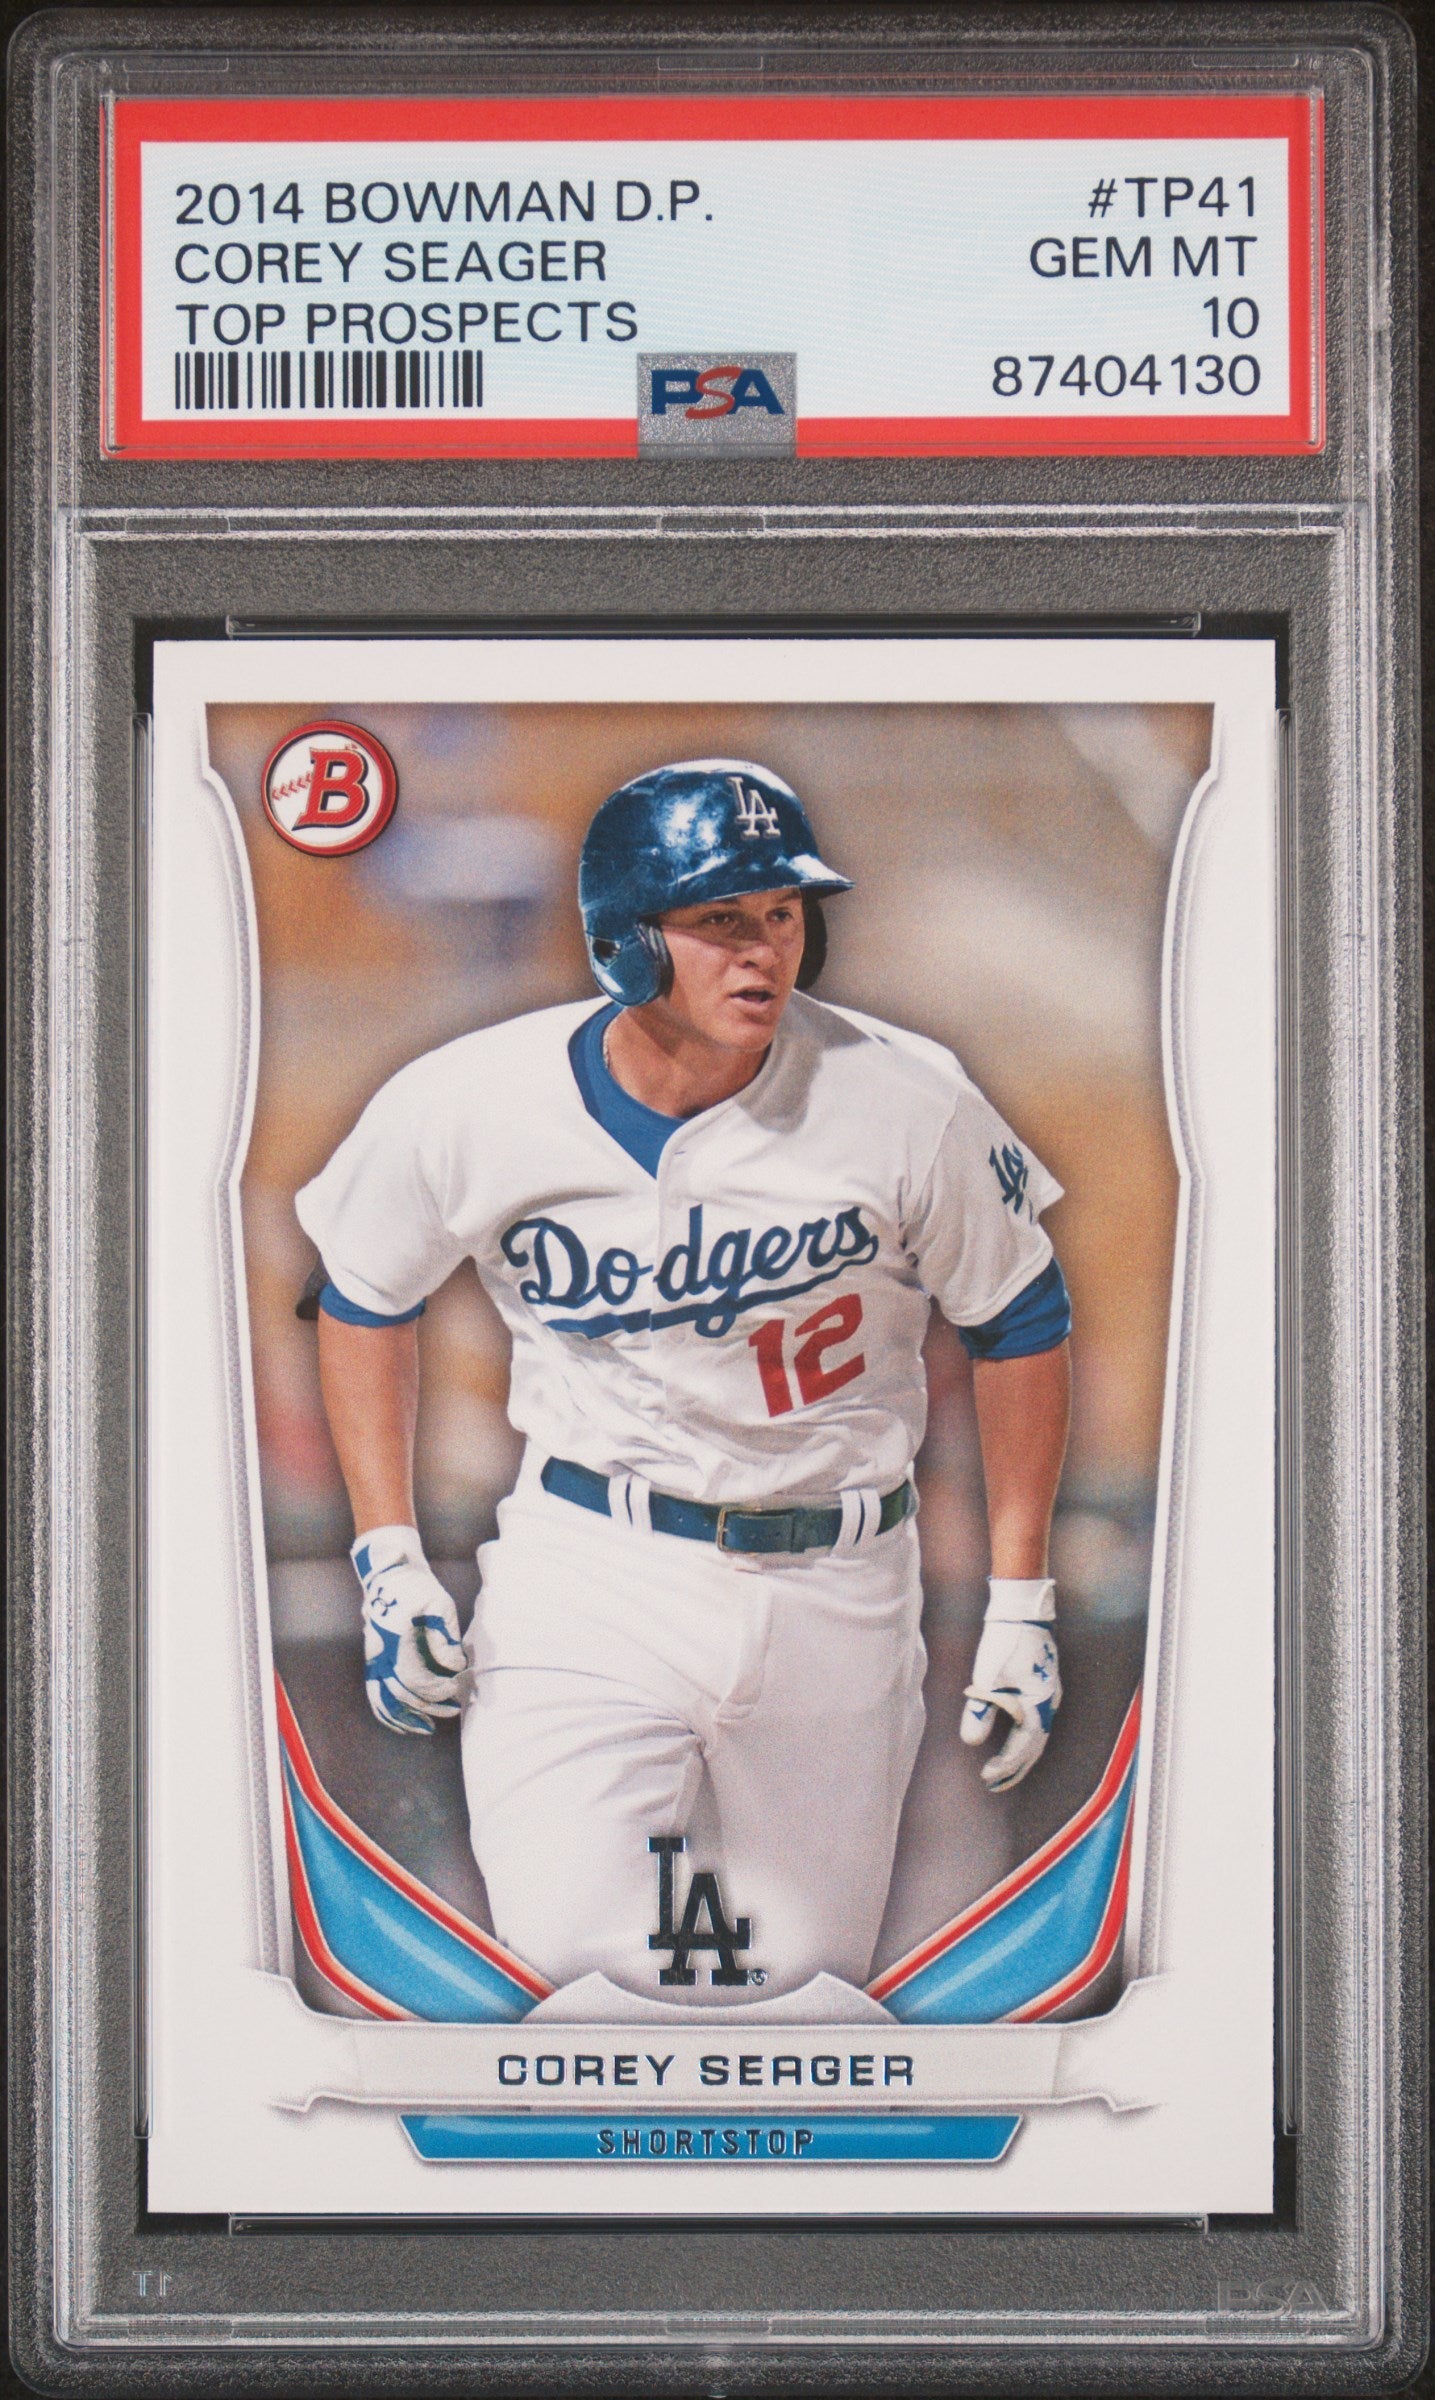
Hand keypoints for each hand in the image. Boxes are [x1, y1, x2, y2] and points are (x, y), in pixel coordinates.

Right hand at [351, 1525, 466, 1735]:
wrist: (388, 1575)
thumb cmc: (417, 1588)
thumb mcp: (439, 1604)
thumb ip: (446, 1638)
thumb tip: (455, 1666)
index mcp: (396, 1639)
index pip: (416, 1678)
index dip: (438, 1689)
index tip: (457, 1688)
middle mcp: (380, 1653)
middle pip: (403, 1694)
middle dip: (431, 1705)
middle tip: (455, 1708)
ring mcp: (372, 1659)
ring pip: (384, 1701)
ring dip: (407, 1718)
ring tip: (428, 1728)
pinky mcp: (372, 1661)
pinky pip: (375, 1695)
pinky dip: (387, 1714)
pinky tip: (403, 1724)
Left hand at [960, 1586, 1060, 1791]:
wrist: (1022, 1609)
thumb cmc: (1004, 1642)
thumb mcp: (986, 1678)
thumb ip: (980, 1711)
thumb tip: (970, 1742)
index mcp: (1038, 1705)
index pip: (1023, 1747)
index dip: (1006, 1765)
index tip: (987, 1778)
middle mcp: (1050, 1703)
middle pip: (1035, 1746)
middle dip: (1016, 1768)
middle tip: (995, 1785)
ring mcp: (1051, 1694)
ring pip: (1039, 1734)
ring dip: (1022, 1754)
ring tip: (1004, 1770)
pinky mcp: (1046, 1684)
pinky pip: (1038, 1721)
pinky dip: (1026, 1737)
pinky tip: (1015, 1739)